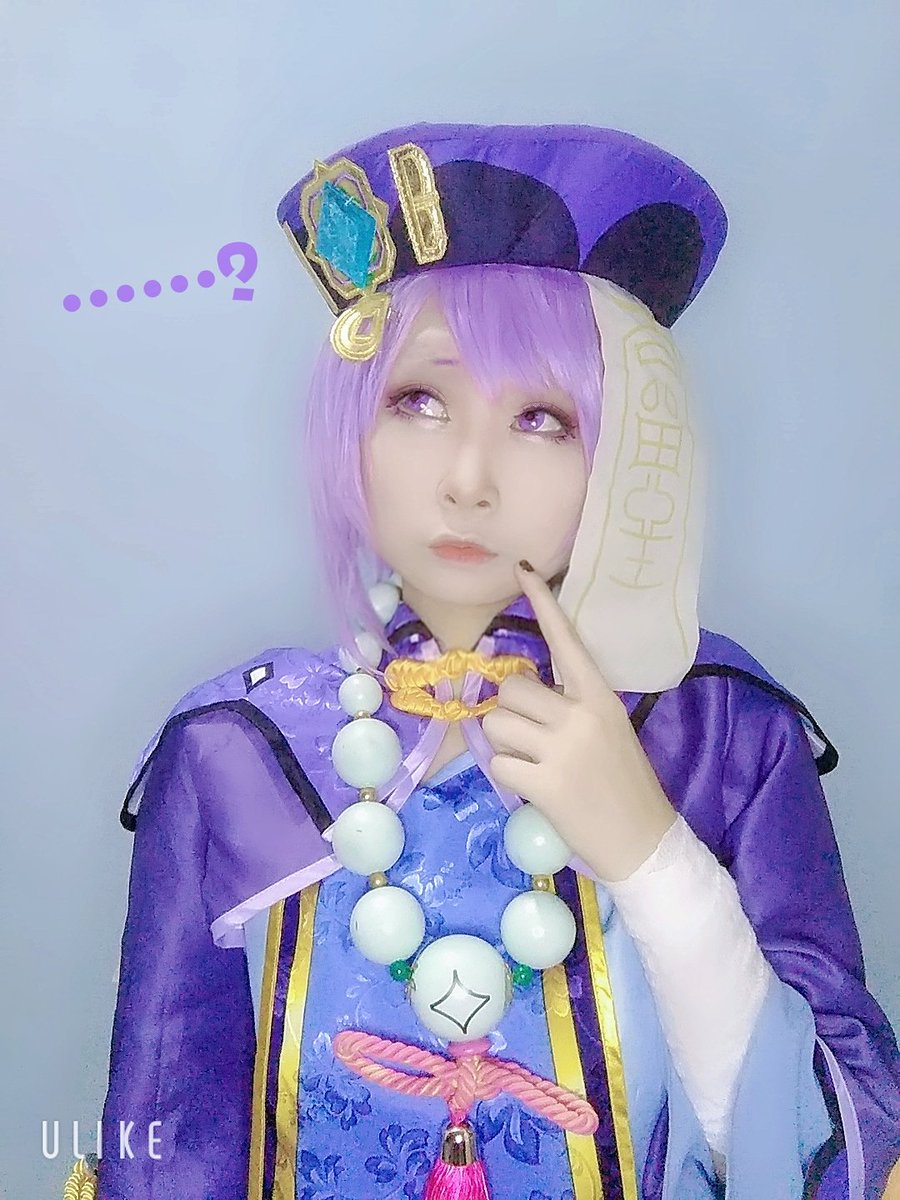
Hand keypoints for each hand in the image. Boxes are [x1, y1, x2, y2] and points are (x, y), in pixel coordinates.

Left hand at [481, 561, 676, 881]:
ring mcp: (562, 749)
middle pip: (512, 688)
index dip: (542, 603)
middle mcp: (581, 715)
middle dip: (510, 710)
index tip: (522, 569)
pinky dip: (507, 774)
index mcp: (600, 697)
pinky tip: (532, 785)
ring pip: (498, 723)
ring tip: (533, 762)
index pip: (566, 639)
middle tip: (530, 735)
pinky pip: (499, 762)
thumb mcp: (609, 730)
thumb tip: (523, 691)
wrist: (644, 841)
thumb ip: (572, 706)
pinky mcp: (545, 784)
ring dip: (504, 743)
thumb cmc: (624, 783)